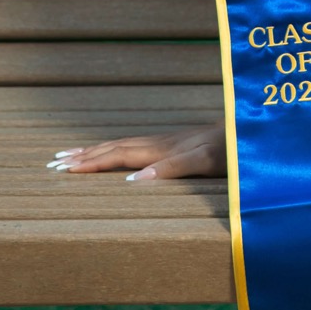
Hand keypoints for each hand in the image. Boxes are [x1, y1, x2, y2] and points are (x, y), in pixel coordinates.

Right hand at [46, 126, 225, 182]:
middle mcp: (163, 142)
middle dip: (85, 155)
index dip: (91, 163)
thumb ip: (172, 168)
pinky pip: (140, 145)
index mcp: (164, 149)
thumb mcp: (206, 161)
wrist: (258, 128)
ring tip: (74, 153)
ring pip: (126, 144)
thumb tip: (133, 181)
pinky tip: (119, 153)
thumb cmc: (236, 150)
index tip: (61, 168)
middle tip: (53, 161)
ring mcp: (172, 140)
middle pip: (116, 147)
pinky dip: (120, 149)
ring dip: (98, 150)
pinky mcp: (182, 141)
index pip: (118, 155)